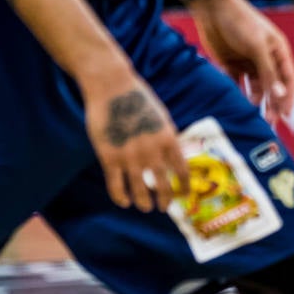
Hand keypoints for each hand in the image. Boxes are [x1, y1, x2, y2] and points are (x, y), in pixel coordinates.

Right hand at [82, 61, 188, 212]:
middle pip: (163, 186)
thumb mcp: (161, 116)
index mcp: (168, 138)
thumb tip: (173, 158)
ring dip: (143, 203)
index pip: (181, 170)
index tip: (183, 196)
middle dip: (164, 201)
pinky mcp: (109, 158)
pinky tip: (124, 201)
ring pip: (140, 192)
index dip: (183, 187)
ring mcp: (130, 156)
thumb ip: (167, 138)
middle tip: (162, 207)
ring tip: (144, 206)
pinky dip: (121, 197)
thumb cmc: (137, 98)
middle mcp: (152, 151)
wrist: (111, 86)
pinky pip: (116, 187)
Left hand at [193, 0, 293, 122]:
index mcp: (277, 51)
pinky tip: (235, 105)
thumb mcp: (257, 46)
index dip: (288, 97)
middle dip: (272, 105)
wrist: (212, 7)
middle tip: (268, 124)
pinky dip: (237, 95)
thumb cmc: (240, 21)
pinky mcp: (230, 64)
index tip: (286, 117)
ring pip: (255, 88)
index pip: (288, 79)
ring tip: (251, 117)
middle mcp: (265, 58)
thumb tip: (280, 96)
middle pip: (272, 87)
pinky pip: (236, 84)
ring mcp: (247, 62)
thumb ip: (268, 72)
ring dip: (255, 102)